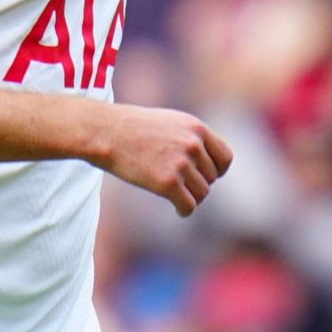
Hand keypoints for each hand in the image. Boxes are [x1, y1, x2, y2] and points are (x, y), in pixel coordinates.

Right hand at [93, 106, 233, 215]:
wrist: (106, 132)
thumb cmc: (132, 127)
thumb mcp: (169, 122)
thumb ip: (190, 138)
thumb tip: (204, 161)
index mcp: (196, 128)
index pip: (225, 157)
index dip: (217, 170)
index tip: (204, 176)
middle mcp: (193, 145)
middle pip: (211, 178)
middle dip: (197, 183)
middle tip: (178, 184)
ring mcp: (181, 164)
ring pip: (202, 193)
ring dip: (189, 196)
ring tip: (174, 193)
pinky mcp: (168, 182)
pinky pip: (188, 205)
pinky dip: (184, 210)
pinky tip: (177, 208)